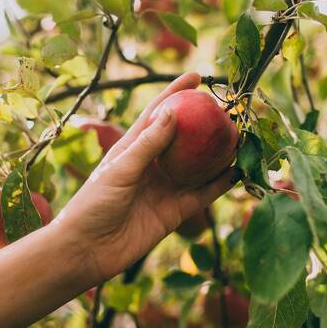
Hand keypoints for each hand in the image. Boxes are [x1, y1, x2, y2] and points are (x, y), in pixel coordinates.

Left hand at [54, 72, 234, 281]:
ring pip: (198, 166)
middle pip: (184, 138)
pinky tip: (238, 172)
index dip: (175, 93)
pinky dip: (220, 184)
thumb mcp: (119, 169)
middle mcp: (152, 165)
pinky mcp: (174, 212)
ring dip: (218, 153)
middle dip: (204, 123)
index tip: (197, 76)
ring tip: (240, 138)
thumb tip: (172, 111)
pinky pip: (203, 194)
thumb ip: (147, 143)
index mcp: (133, 147)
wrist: (86, 251)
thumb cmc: (92, 205)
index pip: (158, 113)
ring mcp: (165, 188)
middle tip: (228, 109)